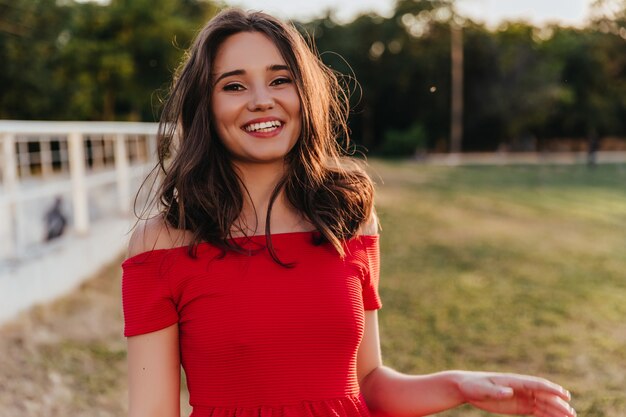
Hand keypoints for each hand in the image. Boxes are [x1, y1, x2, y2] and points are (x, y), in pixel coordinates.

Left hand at [455, 372, 575, 416]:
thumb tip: (509, 392)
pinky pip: (536, 410)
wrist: (466, 387)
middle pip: (544, 395)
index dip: (552, 389)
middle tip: (572, 414)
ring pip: (543, 403)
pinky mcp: (519, 405)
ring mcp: (521, 396)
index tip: (565, 395)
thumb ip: (496, 391)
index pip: (537, 384)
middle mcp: (521, 388)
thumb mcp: (482, 389)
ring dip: (556, 410)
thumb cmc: (473, 386)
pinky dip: (547, 415)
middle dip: (558, 404)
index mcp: (514, 381)